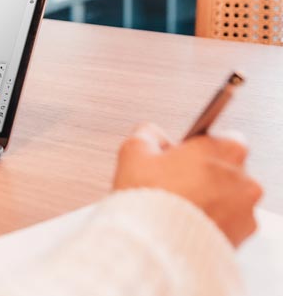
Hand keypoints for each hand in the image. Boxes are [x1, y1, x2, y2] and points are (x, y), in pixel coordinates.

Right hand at [114, 123, 262, 246]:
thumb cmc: (149, 198)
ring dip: (208, 199)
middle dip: (202, 174)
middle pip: (224, 168)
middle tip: (172, 184)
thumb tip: (151, 135)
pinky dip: (211, 221)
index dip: (193, 149)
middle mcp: (243, 176)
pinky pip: (228, 222)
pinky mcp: (242, 234)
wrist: (155, 244)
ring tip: (177, 207)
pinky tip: (185, 223)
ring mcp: (245, 207)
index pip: (217, 138)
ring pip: (227, 196)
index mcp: (224, 148)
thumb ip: (147, 134)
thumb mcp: (134, 152)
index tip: (177, 159)